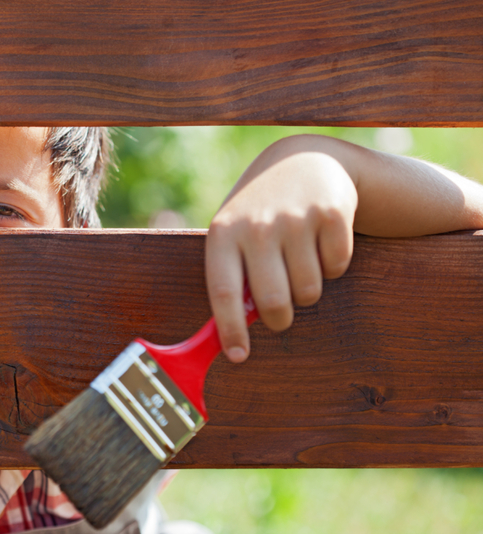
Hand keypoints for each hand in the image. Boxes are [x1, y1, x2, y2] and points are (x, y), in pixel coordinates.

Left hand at [205, 135, 357, 361]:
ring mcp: (296, 217)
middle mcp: (258, 225)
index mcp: (224, 232)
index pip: (224, 293)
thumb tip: (228, 342)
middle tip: (280, 314)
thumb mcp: (234, 233)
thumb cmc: (259, 213)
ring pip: (309, 291)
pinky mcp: (332, 212)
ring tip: (299, 262)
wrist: (302, 160)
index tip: (238, 356)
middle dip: (279, 318)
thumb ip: (230, 279)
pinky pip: (337, 268)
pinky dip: (333, 266)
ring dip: (308, 289)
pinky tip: (321, 240)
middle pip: (273, 302)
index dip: (231, 330)